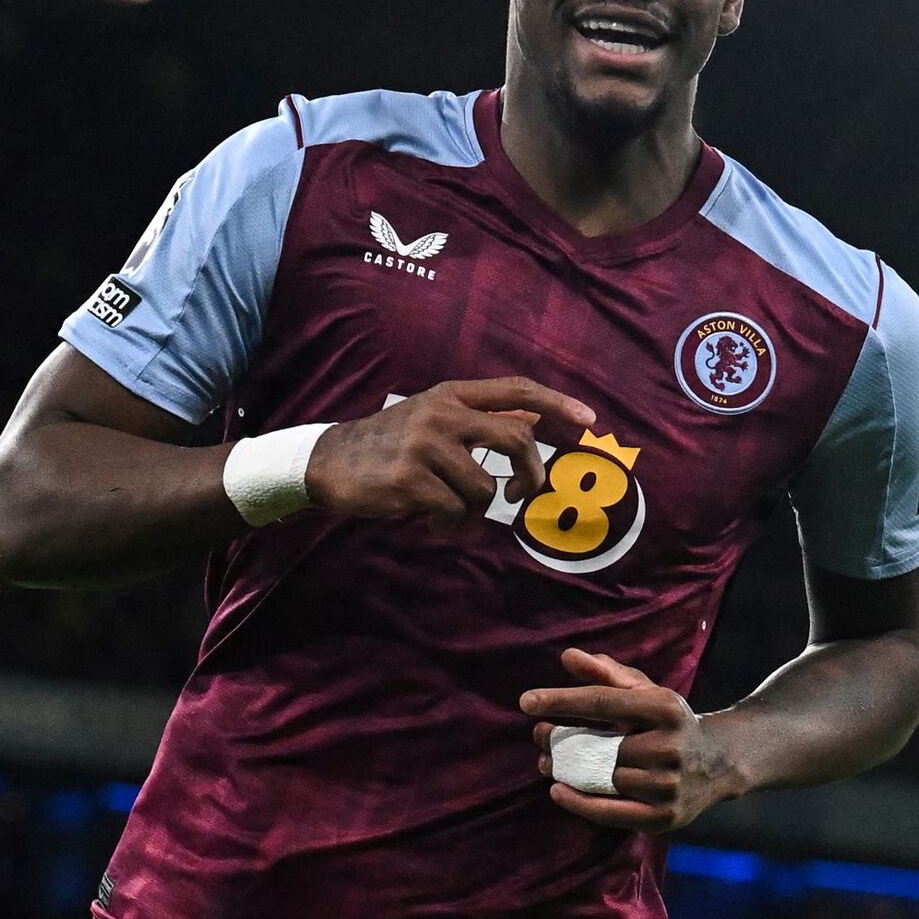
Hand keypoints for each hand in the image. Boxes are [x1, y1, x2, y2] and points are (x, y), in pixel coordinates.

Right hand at [307, 377, 597, 520]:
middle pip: (516, 441)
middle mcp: (442, 413)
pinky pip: (456, 513)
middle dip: (530, 477)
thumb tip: (533, 419)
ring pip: (486, 489)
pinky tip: (433, 523)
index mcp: (452, 395)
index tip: (589, 419)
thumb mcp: (434, 418)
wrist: (330, 462)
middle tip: (521, 496)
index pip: (516, 391)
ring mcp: (426, 444)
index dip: (557, 403)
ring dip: (474, 512)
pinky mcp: (411, 479)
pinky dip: (451, 527)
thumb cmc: (389, 444)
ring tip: (449, 511)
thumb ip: (481, 418)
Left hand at [522, 649, 745, 834]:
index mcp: (665, 708)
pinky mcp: (665, 816)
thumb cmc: (670, 722)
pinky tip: (558, 791)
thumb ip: (607, 674)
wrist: (720, 762)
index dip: (562, 701)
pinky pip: (611, 813)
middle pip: (598, 746)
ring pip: (602, 779)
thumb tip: (567, 657)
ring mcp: (669, 785)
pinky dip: (580, 804)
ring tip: (552, 764)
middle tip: (541, 737)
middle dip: (562, 741)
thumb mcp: (646, 692)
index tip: (526, 701)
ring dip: (569, 773)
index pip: (603, 702)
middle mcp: (670, 747)